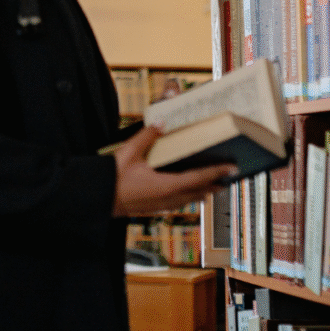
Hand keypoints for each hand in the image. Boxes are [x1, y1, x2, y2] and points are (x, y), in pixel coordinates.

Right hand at [111, 125, 234, 216]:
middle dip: (213, 184)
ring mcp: (161, 205)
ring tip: (211, 187)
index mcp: (166, 185)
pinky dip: (188, 197)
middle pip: (198, 192)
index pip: (198, 178)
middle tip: (227, 178)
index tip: (231, 168)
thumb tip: (161, 123)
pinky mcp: (154, 207)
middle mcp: (167, 198)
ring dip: (202, 192)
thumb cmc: (112, 178)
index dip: (216, 172)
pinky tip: (185, 194)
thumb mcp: (129, 153)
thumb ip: (146, 137)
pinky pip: (178, 203)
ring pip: (189, 200)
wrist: (98, 199)